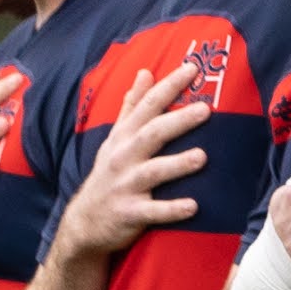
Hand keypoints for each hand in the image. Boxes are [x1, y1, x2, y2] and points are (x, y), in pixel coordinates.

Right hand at [48, 56, 208, 268]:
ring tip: (202, 157)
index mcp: (124, 137)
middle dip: (177, 121)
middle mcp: (123, 157)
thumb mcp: (116, 138)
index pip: (147, 106)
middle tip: (205, 110)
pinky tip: (193, 206)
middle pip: (151, 134)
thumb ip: (132, 106)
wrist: (85, 222)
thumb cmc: (110, 174)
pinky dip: (171, 210)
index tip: (192, 68)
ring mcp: (126, 186)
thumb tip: (145, 73)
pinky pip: (153, 212)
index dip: (169, 86)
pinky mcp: (130, 214)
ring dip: (176, 164)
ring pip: (152, 172)